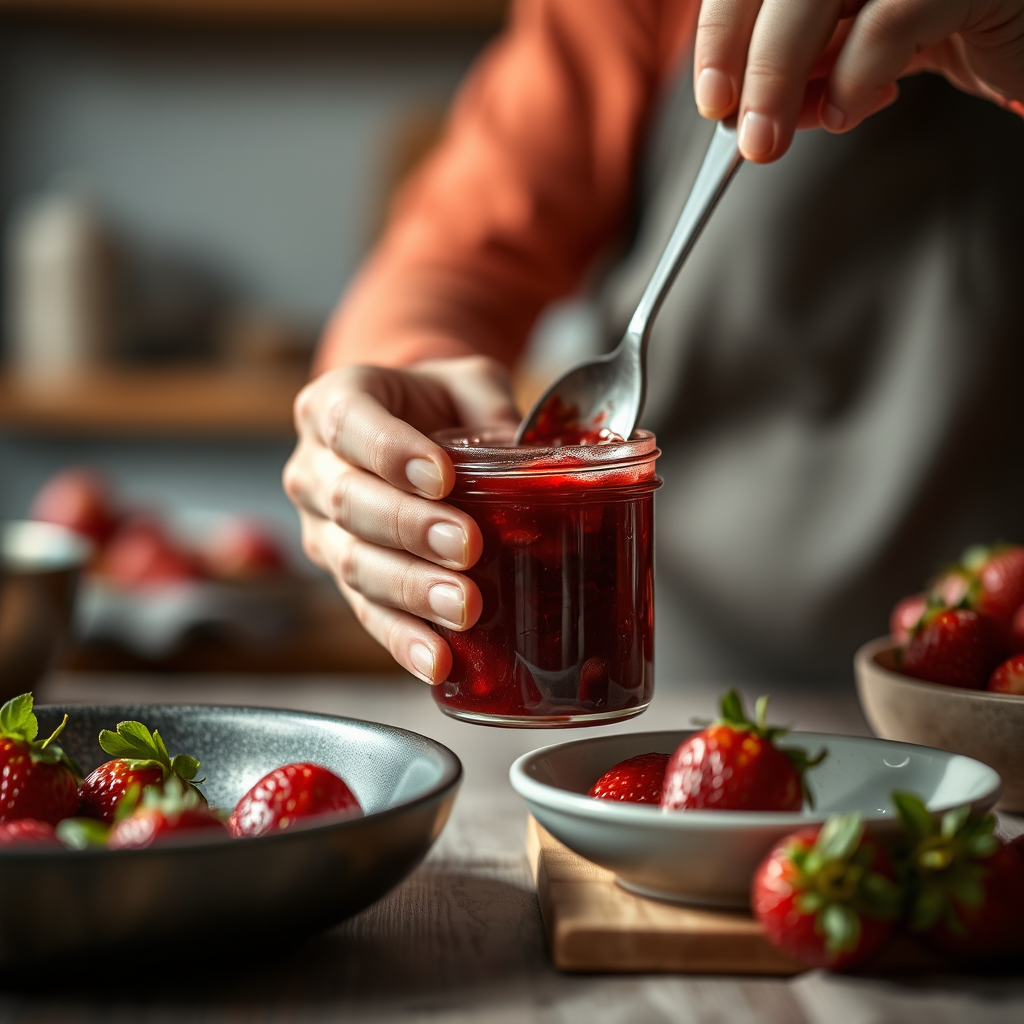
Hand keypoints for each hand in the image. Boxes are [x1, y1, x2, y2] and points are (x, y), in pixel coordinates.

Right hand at [283, 356, 518, 682]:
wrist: (410, 431)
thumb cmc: (437, 404)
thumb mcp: (469, 386)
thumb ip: (496, 411)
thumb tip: (542, 463)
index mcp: (334, 405)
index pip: (350, 425)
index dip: (391, 452)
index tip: (442, 475)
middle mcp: (315, 469)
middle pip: (349, 501)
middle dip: (410, 527)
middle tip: (466, 545)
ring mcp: (323, 530)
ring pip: (354, 563)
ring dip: (411, 588)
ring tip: (464, 606)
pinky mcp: (345, 580)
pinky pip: (368, 613)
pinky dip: (403, 639)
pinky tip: (438, 660)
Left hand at [693, 0, 1023, 161]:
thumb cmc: (954, 29)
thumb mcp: (860, 50)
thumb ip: (805, 67)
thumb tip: (739, 112)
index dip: (722, 31)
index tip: (712, 97)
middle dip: (745, 61)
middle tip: (742, 134)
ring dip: (780, 75)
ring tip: (772, 138)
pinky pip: (892, 17)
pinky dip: (858, 73)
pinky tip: (854, 110)